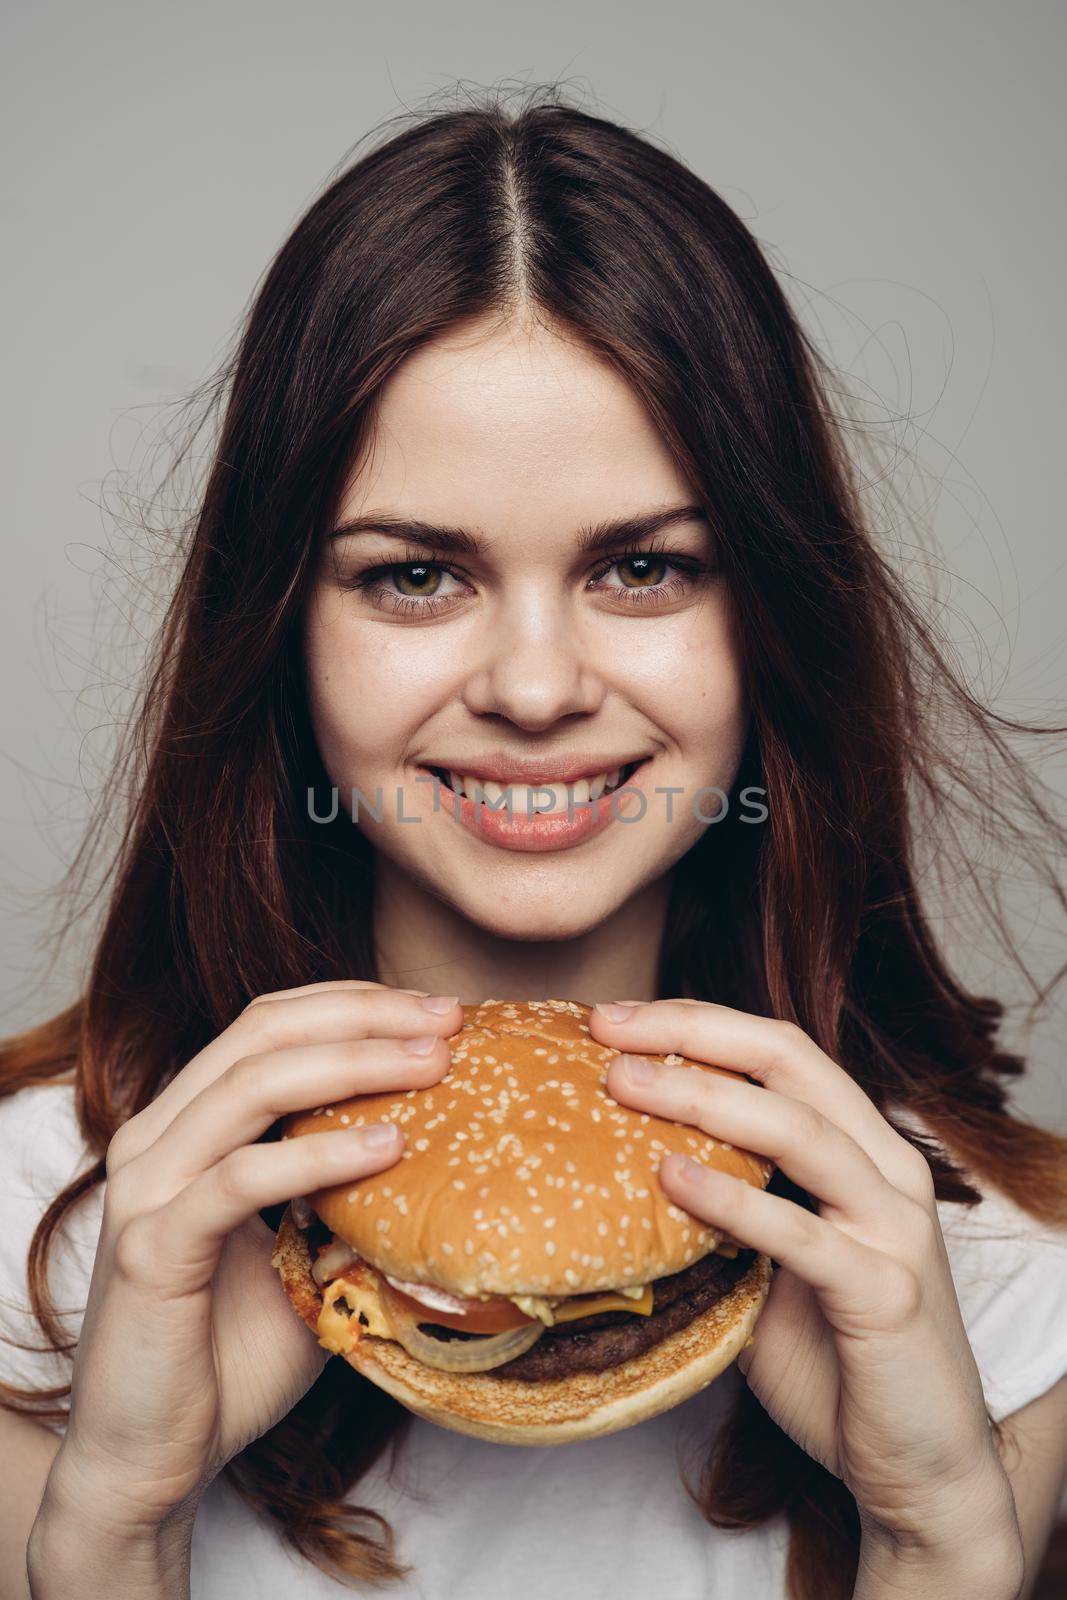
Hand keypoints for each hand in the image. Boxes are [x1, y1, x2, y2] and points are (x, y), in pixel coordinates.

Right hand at [37, 980, 461, 1545]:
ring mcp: (148, 1188)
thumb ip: (351, 1202)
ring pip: (250, 1085)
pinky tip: (386, 1147)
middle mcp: (157, 1138)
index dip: (353, 1004)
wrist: (153, 1459)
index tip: (438, 1010)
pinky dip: (318, 1155)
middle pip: (262, 1034)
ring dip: (353, 1064)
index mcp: (187, 1125)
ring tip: (433, 1064)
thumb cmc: (231, 1356)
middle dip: (364, 1015)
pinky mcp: (152, 1247)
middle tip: (448, 1019)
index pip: (268, 1025)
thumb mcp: (308, 1258)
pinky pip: (240, 1180)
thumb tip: (444, 1159)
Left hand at [590, 999, 1022, 1568]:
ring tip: (623, 1085)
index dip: (699, 1023)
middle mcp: (889, 1170)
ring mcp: (894, 1228)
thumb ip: (720, 1216)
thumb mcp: (768, 1268)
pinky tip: (670, 1177)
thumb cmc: (836, 1363)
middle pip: (789, 1060)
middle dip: (693, 1032)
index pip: (781, 1052)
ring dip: (702, 1097)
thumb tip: (612, 1180)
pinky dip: (732, 1199)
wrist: (918, 1470)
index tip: (615, 1020)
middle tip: (608, 1027)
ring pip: (798, 1130)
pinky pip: (801, 1232)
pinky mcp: (885, 1293)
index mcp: (862, 1151)